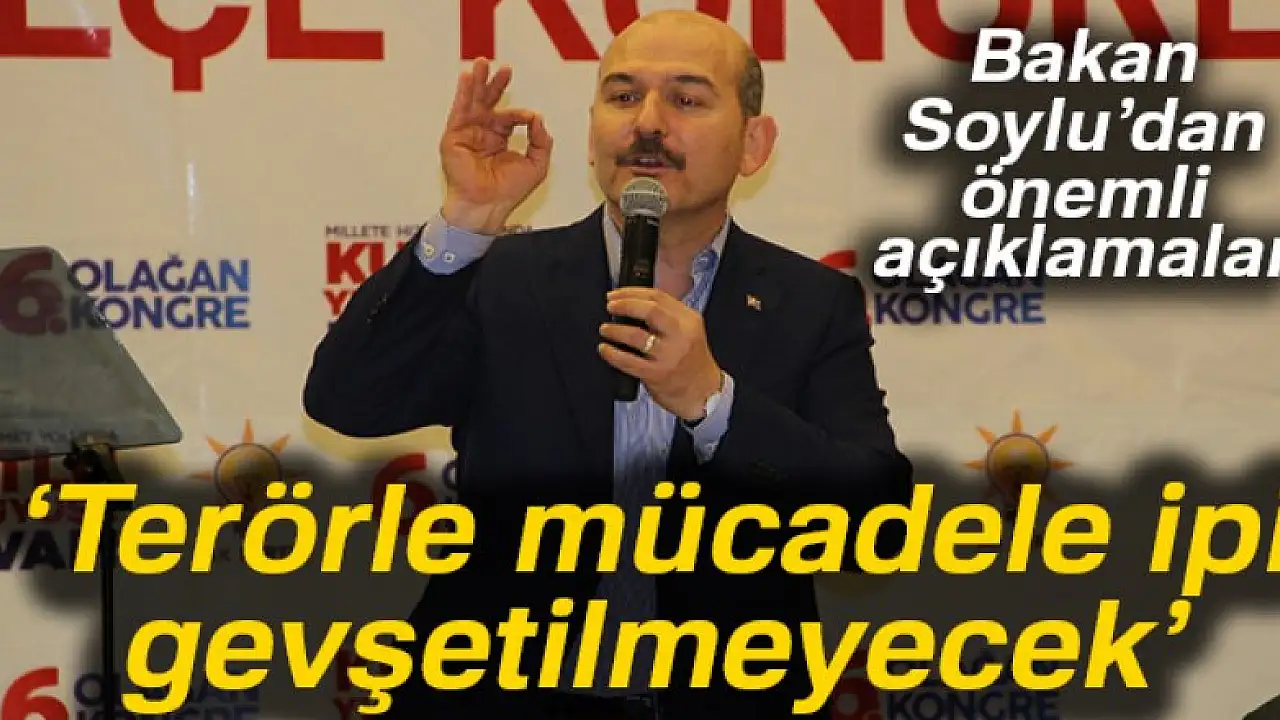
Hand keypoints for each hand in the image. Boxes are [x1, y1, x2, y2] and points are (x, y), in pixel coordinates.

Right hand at [440, 58, 552, 233]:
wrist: (487, 206)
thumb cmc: (509, 191)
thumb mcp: (537, 164)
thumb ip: (542, 140)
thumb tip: (538, 119)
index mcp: (499, 138)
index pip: (509, 116)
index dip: (520, 115)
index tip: (530, 119)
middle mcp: (482, 133)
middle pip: (489, 102)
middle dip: (496, 84)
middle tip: (505, 68)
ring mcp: (467, 133)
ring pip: (472, 101)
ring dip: (477, 82)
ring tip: (482, 63)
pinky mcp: (454, 137)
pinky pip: (458, 111)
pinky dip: (462, 94)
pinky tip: (466, 78)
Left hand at [598, 287, 723, 420]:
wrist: (703, 393)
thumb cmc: (691, 361)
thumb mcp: (687, 331)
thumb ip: (666, 316)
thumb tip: (631, 303)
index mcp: (689, 320)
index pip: (658, 297)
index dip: (632, 292)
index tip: (616, 294)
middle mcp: (681, 335)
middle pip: (650, 310)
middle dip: (625, 305)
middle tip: (610, 306)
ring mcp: (669, 356)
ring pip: (636, 335)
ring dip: (615, 330)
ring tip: (605, 328)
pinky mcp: (657, 374)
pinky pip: (629, 361)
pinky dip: (612, 354)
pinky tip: (604, 349)